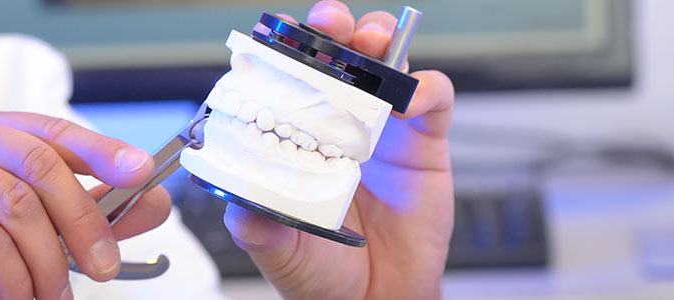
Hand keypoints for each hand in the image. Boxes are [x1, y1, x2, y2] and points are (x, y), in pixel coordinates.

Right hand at [0, 106, 171, 299]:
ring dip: (46, 259)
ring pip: (17, 203)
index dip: (102, 151)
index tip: (142, 172)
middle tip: (104, 265)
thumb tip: (152, 200)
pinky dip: (10, 273)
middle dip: (82, 221)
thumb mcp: (33, 239)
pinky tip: (12, 291)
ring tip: (50, 294)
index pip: (52, 131)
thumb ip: (88, 216)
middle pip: (40, 164)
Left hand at [223, 1, 455, 298]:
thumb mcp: (276, 248)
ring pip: (384, 62)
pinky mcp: (424, 142)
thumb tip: (240, 200)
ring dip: (376, 40)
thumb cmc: (322, 270)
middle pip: (336, 56)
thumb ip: (255, 224)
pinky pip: (433, 98)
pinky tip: (408, 100)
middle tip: (328, 23)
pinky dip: (424, 88)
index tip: (275, 34)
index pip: (286, 77)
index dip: (282, 49)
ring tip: (368, 42)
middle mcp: (337, 124)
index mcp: (296, 137)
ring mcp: (382, 129)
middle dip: (331, 27)